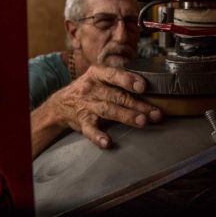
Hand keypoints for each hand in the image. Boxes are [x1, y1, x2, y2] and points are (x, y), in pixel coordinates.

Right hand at [47, 64, 161, 148]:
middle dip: (138, 104)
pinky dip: (98, 136)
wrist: (60, 104)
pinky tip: (107, 142)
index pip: (114, 75)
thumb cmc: (90, 89)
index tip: (143, 86)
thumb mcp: (100, 78)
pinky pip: (90, 129)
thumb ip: (120, 81)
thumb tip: (153, 88)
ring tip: (142, 121)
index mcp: (98, 74)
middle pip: (117, 96)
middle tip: (155, 112)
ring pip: (108, 110)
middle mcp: (92, 88)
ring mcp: (86, 105)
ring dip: (126, 116)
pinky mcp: (82, 121)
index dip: (128, 80)